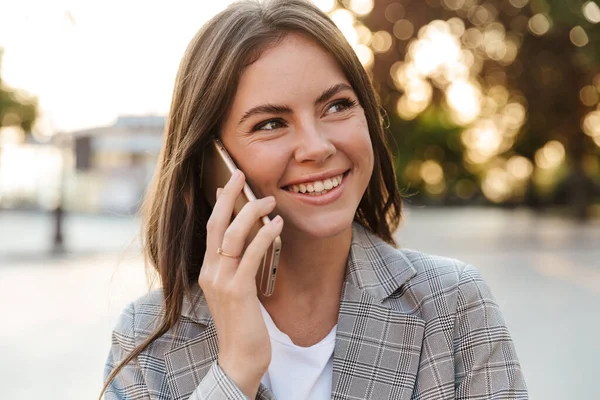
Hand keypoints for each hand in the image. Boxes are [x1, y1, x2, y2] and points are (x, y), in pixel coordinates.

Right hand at [198, 169, 282, 397]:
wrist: (239, 358)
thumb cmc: (243, 324)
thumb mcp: (236, 291)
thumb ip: (237, 267)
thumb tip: (249, 241)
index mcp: (208, 270)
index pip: (211, 228)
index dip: (219, 204)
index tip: (229, 184)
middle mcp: (210, 272)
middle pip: (215, 224)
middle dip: (228, 196)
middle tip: (241, 174)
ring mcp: (221, 281)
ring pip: (232, 235)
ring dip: (251, 212)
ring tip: (268, 200)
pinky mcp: (237, 291)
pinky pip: (250, 255)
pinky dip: (264, 235)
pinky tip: (277, 224)